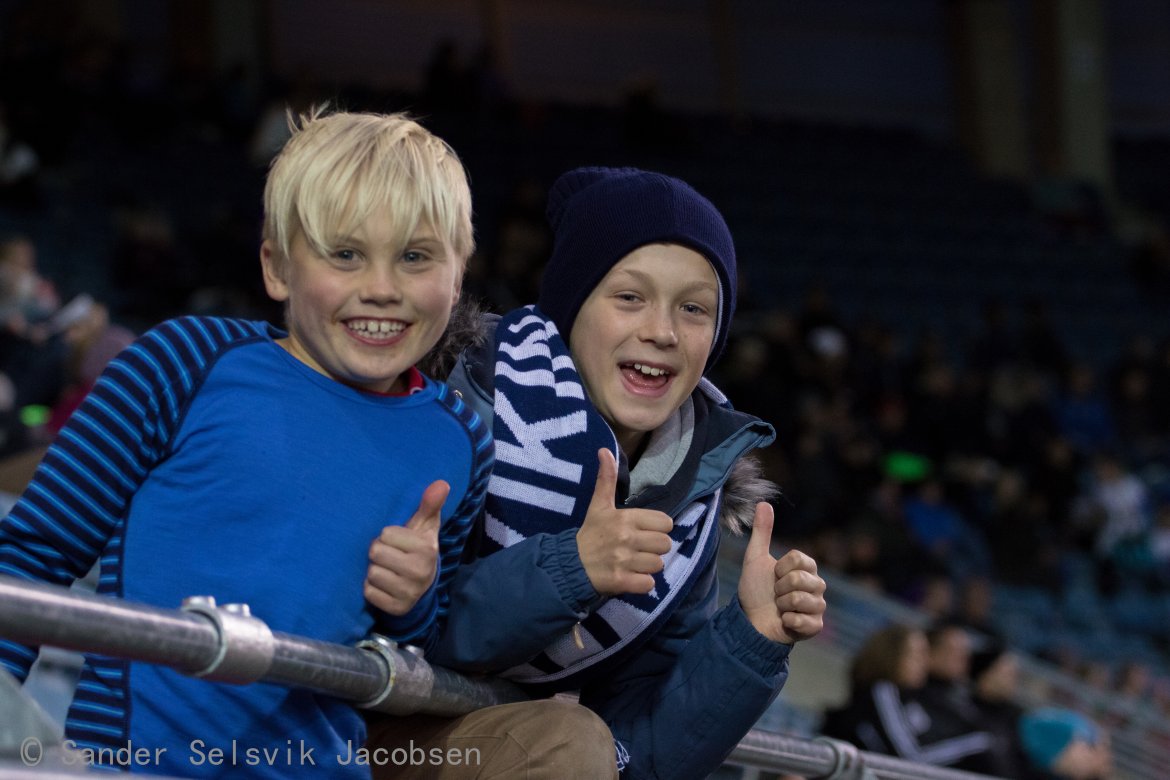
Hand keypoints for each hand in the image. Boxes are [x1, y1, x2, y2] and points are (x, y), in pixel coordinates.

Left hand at [364, 480, 448, 615]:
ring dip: (375, 571)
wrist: (422, 586)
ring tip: (388, 570)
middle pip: (375, 552)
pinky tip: (384, 586)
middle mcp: (420, 571)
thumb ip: (429, 504)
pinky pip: (369, 593)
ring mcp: (409, 592)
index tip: (397, 542)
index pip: (385, 533)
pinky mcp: (396, 608)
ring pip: (371, 574)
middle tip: (390, 556)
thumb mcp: (425, 526)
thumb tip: (441, 482)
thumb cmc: (417, 548)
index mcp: (426, 549)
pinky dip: (372, 589)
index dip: (388, 536)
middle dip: (379, 552)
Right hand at [576, 449, 673, 595]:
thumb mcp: (599, 505)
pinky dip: (642, 584)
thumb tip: (605, 450)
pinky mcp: (622, 582)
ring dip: (648, 567)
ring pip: (658, 565)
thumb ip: (607, 479)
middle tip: (638, 549)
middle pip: (665, 545)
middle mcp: (627, 538)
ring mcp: (624, 561)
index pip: (665, 523)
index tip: (643, 532)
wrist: (569, 564)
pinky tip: (631, 578)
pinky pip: (649, 584)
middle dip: (654, 549)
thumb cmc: (590, 533)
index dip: (657, 529)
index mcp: (626, 518)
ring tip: (633, 564)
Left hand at [737, 502, 825, 643]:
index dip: (780, 568)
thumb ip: (762, 532)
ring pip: (799, 599)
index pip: (797, 558)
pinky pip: (802, 620)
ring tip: (780, 608)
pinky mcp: (816, 626)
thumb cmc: (756, 590)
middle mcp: (817, 586)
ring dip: (781, 605)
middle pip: (799, 578)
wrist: (751, 621)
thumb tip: (764, 502)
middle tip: (775, 595)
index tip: (774, 576)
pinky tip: (785, 622)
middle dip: (779, 588)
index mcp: (806, 568)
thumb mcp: (755, 558)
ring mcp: (818, 606)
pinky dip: (787, 621)